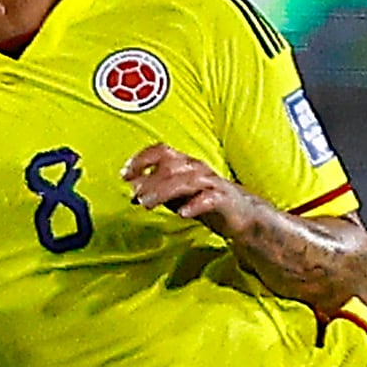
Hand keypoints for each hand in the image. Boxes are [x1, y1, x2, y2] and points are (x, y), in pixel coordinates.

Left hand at [123, 144, 259, 239]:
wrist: (242, 215)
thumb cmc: (205, 200)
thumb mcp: (176, 194)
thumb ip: (156, 190)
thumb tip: (132, 189)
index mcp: (184, 163)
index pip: (161, 151)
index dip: (141, 159)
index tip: (124, 174)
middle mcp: (197, 168)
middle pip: (170, 166)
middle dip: (149, 180)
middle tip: (135, 196)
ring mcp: (211, 182)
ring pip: (184, 181)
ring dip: (163, 192)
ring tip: (147, 204)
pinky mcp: (223, 199)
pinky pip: (207, 198)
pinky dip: (194, 204)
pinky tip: (182, 213)